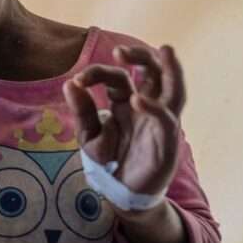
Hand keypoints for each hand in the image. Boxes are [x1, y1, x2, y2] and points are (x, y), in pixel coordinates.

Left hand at [62, 45, 185, 199]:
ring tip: (166, 50)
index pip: (117, 77)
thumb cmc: (109, 160)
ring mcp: (160, 121)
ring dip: (171, 70)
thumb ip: (82, 111)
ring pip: (174, 89)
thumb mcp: (89, 135)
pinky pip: (167, 121)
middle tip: (120, 51)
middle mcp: (147, 106)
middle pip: (153, 72)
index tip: (78, 81)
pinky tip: (138, 100)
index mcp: (125, 101)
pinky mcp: (167, 142)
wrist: (121, 192)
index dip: (98, 73)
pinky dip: (155, 108)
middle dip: (141, 56)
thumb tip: (69, 83)